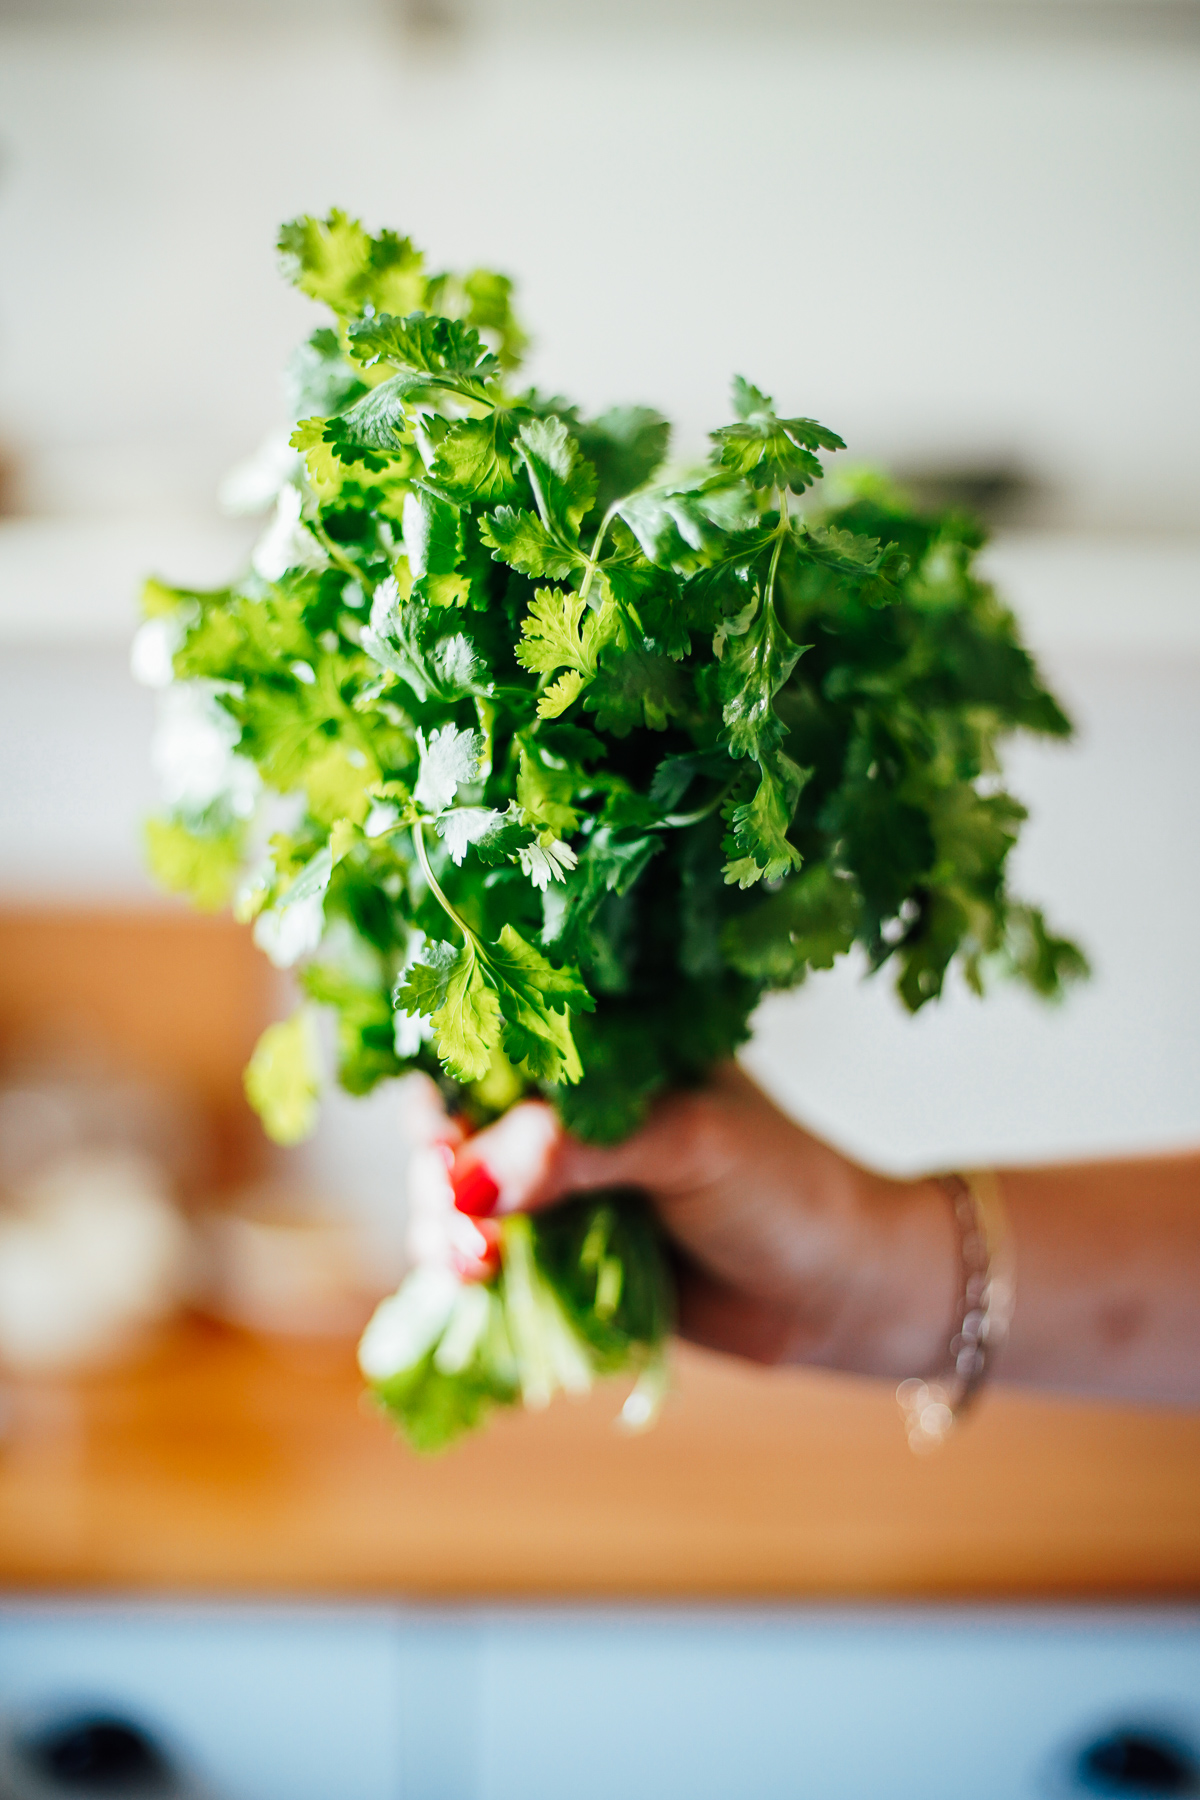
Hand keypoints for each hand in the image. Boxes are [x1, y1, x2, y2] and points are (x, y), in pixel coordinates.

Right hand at [448, 1064, 959, 1379]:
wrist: (842, 1294)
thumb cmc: (787, 1188)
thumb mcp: (688, 1144)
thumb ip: (578, 1150)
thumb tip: (466, 1181)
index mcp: (605, 1043)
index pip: (495, 1036)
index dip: (449, 1078)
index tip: (439, 1136)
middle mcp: (573, 1105)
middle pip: (462, 1118)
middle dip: (440, 1167)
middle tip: (452, 1218)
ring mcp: (565, 1181)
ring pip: (465, 1193)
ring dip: (446, 1228)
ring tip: (467, 1265)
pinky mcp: (564, 1252)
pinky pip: (493, 1256)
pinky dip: (469, 1272)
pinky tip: (467, 1287)